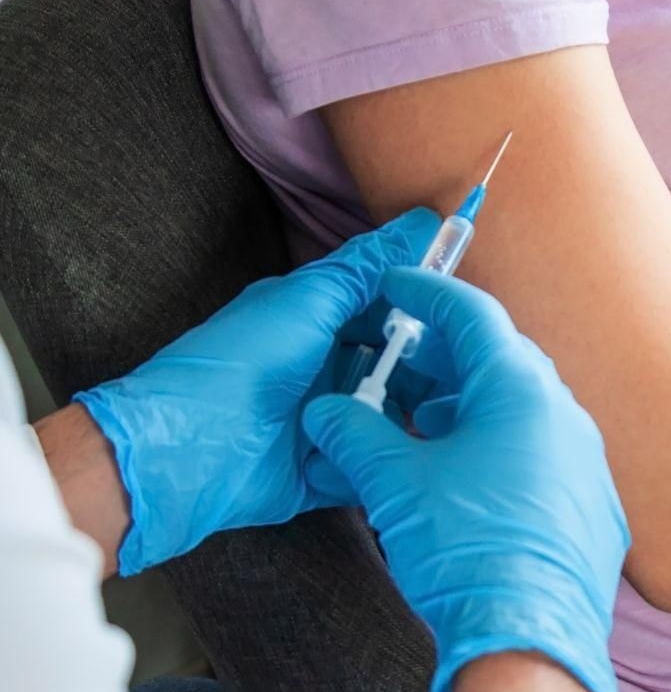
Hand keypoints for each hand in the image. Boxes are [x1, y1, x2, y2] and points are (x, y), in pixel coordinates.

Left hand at [74, 209, 438, 574]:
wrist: (183, 452)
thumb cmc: (240, 363)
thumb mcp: (308, 301)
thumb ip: (367, 266)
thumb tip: (424, 219)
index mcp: (320, 324)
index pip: (389, 309)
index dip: (427, 308)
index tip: (467, 313)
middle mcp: (327, 371)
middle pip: (400, 365)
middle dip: (429, 368)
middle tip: (462, 373)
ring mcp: (328, 423)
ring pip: (393, 416)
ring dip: (413, 416)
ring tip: (440, 417)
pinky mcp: (326, 471)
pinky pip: (373, 465)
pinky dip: (388, 462)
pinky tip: (413, 457)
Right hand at [301, 267, 631, 691]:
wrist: (532, 636)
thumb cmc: (466, 549)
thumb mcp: (396, 484)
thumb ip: (358, 435)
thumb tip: (327, 410)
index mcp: (520, 389)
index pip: (472, 315)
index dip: (427, 293)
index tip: (396, 285)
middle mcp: (564, 410)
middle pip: (500, 357)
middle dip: (445, 353)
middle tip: (400, 354)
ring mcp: (584, 454)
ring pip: (520, 405)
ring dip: (469, 402)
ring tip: (418, 417)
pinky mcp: (590, 497)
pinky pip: (540, 447)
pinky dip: (497, 441)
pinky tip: (461, 468)